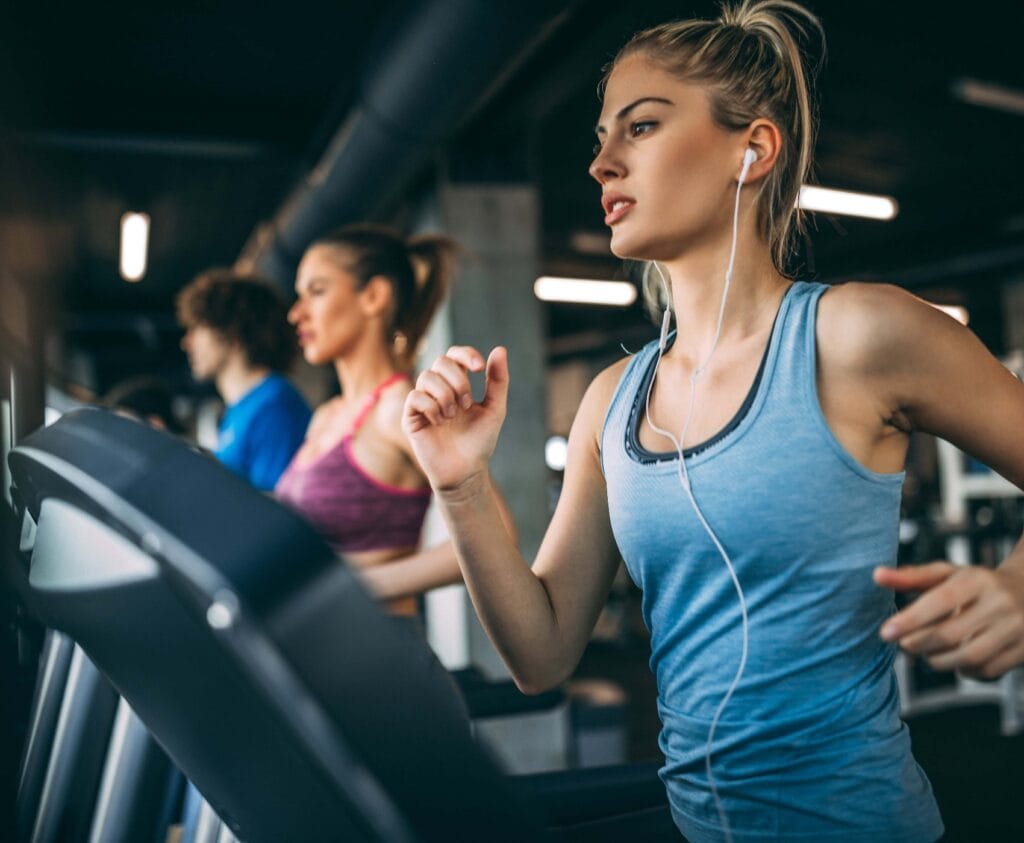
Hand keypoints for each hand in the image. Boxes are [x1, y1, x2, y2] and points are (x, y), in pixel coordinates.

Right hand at [403, 345, 508, 491]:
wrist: (466, 471)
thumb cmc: (479, 442)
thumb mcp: (495, 409)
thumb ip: (498, 381)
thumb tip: (500, 349)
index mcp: (457, 384)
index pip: (455, 355)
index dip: (465, 354)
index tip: (479, 368)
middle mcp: (438, 389)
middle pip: (441, 361)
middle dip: (458, 380)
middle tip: (466, 404)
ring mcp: (423, 402)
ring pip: (427, 377)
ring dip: (445, 395)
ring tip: (453, 416)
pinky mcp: (410, 417)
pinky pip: (415, 397)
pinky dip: (431, 406)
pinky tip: (440, 422)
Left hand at [875, 562, 1023, 678]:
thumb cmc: (976, 584)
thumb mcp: (948, 574)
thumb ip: (911, 577)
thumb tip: (876, 575)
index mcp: (977, 580)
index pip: (939, 601)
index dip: (910, 619)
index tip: (885, 632)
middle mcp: (1000, 603)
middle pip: (950, 634)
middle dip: (918, 644)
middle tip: (904, 644)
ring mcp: (1016, 629)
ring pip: (967, 657)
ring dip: (938, 660)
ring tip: (927, 653)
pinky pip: (986, 671)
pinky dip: (963, 670)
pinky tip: (955, 659)